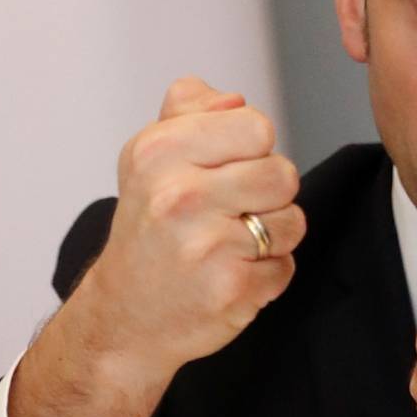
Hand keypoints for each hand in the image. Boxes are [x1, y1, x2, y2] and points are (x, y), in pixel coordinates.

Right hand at [75, 75, 304, 397]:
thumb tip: (234, 99)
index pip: (256, 126)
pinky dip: (266, 275)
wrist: (124, 317)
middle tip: (230, 213)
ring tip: (229, 244)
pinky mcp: (233, 288)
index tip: (226, 170)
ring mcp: (207, 245)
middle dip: (267, 194)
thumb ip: (191, 112)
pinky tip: (229, 274)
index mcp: (159, 153)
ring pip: (292, 221)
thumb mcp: (150, 158)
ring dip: (271, 236)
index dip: (253, 149)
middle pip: (283, 173)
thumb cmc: (148, 231)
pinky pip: (286, 266)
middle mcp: (179, 196)